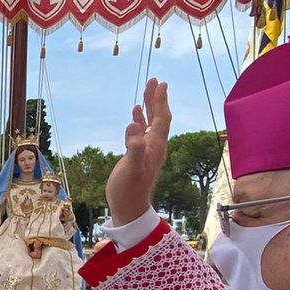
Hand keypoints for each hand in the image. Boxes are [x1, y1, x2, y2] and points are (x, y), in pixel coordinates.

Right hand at [105, 78, 171, 223]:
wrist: (129, 209)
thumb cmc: (128, 190)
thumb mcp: (130, 169)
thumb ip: (133, 147)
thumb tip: (133, 125)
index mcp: (155, 147)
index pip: (161, 118)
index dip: (161, 101)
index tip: (160, 84)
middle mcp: (155, 146)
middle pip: (159, 117)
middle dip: (157, 98)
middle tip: (154, 80)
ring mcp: (147, 151)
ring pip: (151, 123)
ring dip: (149, 107)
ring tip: (146, 91)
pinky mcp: (139, 155)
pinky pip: (142, 132)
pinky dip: (140, 120)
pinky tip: (135, 114)